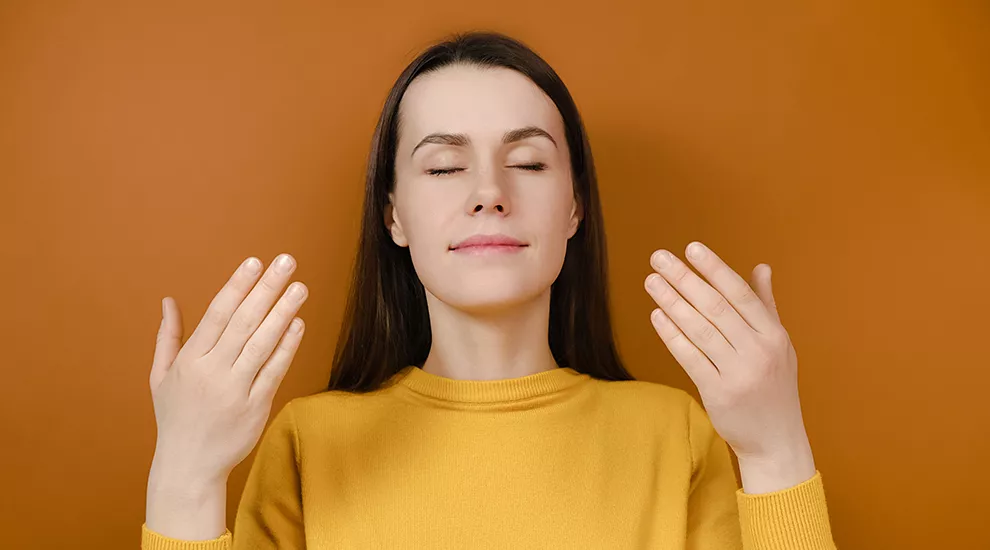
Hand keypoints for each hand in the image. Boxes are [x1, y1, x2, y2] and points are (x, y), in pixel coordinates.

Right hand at [149, 253, 307, 486]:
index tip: (254, 262)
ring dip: (283, 312)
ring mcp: (236, 389)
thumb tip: (168, 300)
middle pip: (244, 322)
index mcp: (190, 360)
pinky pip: (275, 370)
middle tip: (287, 262)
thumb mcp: (161, 376)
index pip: (217, 314)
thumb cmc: (175, 417)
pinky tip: (298, 323)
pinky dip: (287, 346)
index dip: (237, 286)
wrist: (188, 466)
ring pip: (263, 343)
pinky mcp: (256, 406)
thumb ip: (168, 336)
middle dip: (267, 288)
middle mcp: (213, 371)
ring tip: (300, 287)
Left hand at [644, 242, 813, 484]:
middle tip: (659, 258)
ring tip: (652, 282)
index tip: (692, 248)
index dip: (715, 269)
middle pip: (717, 307)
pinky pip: (690, 358)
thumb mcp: (779, 345)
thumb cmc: (774, 388)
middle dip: (686, 279)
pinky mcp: (718, 393)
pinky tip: (657, 316)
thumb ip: (766, 305)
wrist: (777, 442)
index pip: (741, 294)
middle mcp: (759, 351)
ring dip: (673, 302)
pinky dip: (672, 335)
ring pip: (700, 330)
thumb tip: (761, 267)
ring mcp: (739, 373)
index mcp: (775, 336)